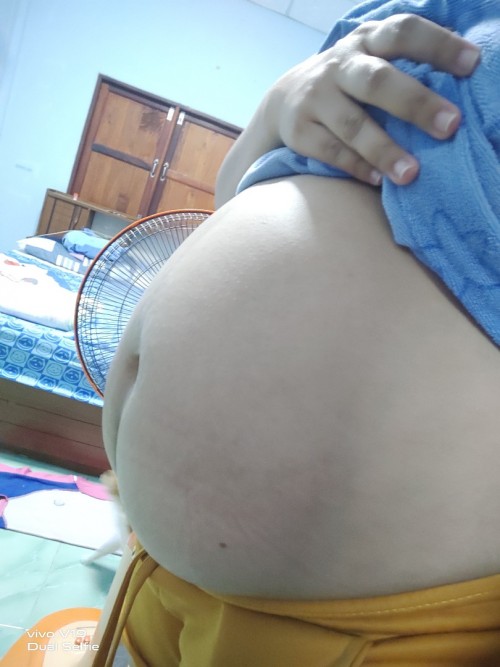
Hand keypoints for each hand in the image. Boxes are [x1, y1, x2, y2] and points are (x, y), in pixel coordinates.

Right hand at [269, 14, 480, 184]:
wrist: (283, 99)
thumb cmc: (347, 82)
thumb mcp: (370, 59)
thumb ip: (403, 64)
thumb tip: (458, 84)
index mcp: (366, 42)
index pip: (403, 33)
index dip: (437, 45)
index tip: (471, 64)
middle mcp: (339, 66)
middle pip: (378, 82)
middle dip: (416, 104)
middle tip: (450, 126)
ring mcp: (315, 98)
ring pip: (352, 124)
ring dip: (384, 149)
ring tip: (411, 173)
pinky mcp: (299, 129)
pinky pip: (330, 151)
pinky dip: (356, 166)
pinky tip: (378, 180)